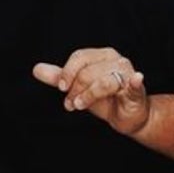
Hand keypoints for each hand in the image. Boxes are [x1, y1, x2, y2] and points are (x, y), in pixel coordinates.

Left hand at [31, 48, 150, 136]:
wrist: (126, 117)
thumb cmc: (104, 99)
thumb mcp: (78, 88)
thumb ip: (59, 78)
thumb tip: (36, 69)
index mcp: (102, 55)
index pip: (79, 57)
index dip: (68, 73)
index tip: (62, 90)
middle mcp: (116, 60)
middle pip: (88, 71)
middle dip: (75, 90)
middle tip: (71, 105)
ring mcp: (128, 74)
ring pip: (103, 82)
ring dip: (88, 96)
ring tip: (81, 106)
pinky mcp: (136, 91)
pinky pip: (134, 84)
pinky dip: (134, 81)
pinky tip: (136, 78)